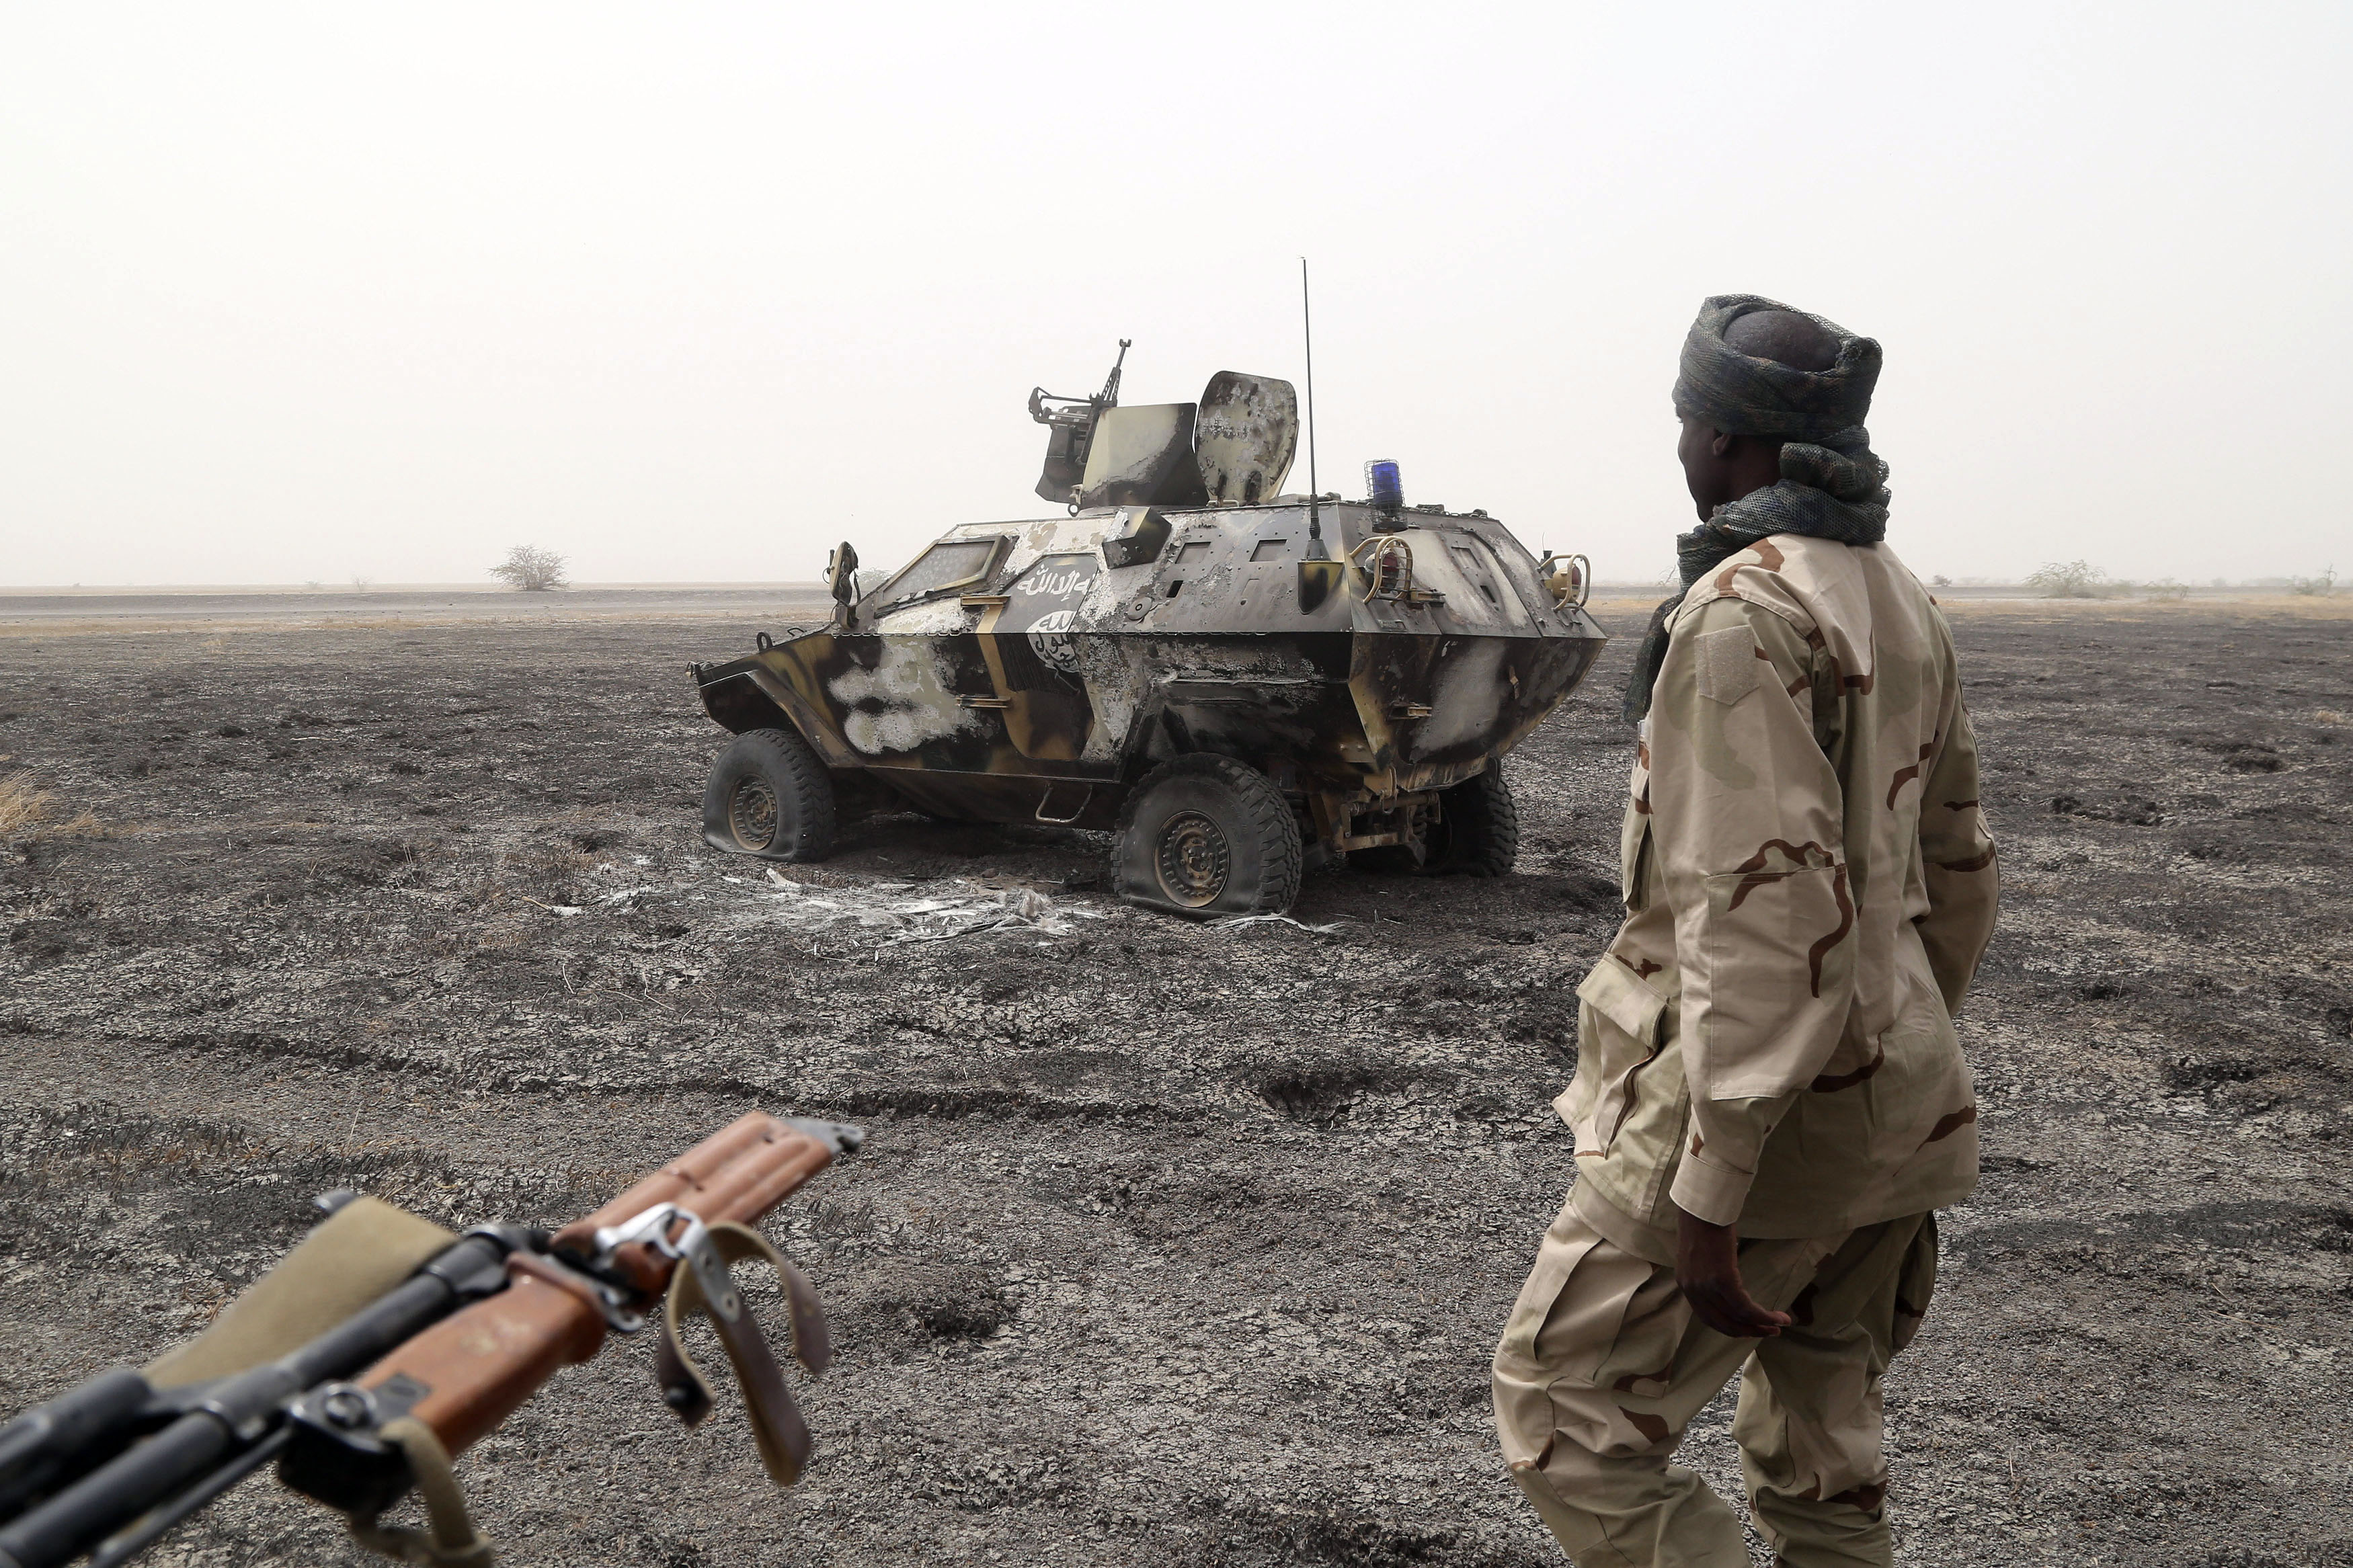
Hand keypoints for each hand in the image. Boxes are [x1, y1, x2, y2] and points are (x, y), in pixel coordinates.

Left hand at [1674, 1205, 1792, 1337]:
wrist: (1703, 1206)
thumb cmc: (1703, 1223)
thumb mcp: (1700, 1254)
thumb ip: (1708, 1272)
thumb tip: (1726, 1283)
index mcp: (1686, 1284)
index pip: (1707, 1316)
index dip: (1730, 1327)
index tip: (1748, 1329)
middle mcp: (1693, 1289)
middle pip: (1722, 1322)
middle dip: (1747, 1331)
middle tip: (1768, 1333)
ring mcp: (1706, 1286)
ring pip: (1736, 1317)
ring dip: (1760, 1326)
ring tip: (1779, 1327)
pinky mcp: (1722, 1279)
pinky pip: (1745, 1307)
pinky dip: (1763, 1316)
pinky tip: (1778, 1318)